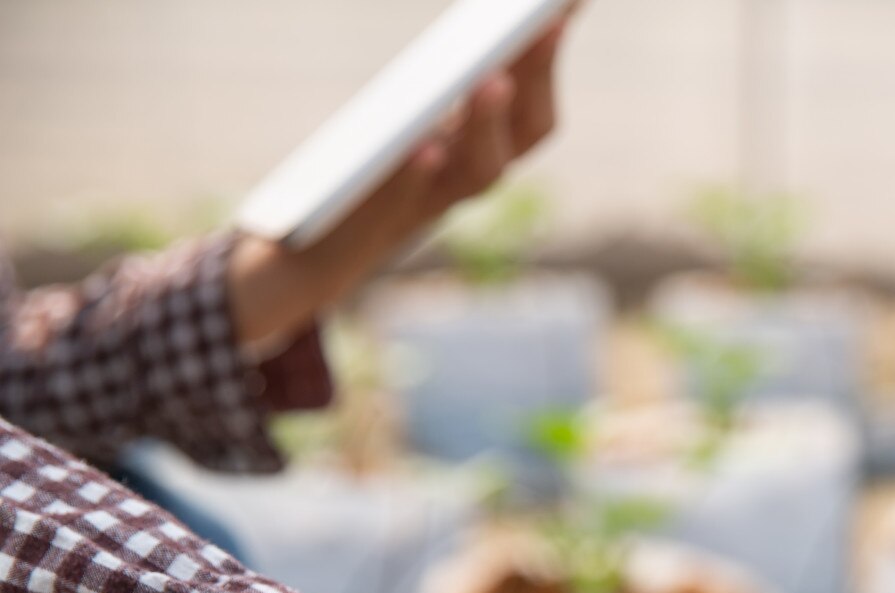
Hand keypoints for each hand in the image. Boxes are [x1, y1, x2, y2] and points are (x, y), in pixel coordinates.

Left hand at [227, 8, 578, 347]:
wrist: (307, 249)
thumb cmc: (361, 175)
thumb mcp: (406, 122)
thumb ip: (445, 84)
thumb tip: (476, 37)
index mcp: (480, 148)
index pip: (536, 103)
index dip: (554, 56)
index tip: (569, 2)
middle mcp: (468, 177)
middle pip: (527, 133)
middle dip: (539, 77)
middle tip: (545, 22)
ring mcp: (429, 203)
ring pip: (481, 172)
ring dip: (488, 123)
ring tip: (491, 78)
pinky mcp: (376, 224)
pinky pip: (403, 202)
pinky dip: (418, 175)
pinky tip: (422, 147)